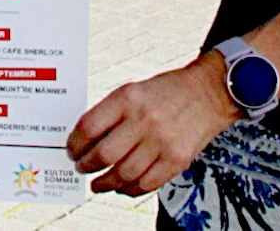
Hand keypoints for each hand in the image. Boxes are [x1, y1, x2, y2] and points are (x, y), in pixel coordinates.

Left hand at [66, 58, 237, 196]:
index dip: (75, 144)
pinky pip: (146, 184)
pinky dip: (129, 189)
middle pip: (103, 155)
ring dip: (104, 183)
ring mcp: (162, 142)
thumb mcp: (133, 90)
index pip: (89, 127)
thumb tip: (86, 142)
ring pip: (123, 174)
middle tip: (81, 168)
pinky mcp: (177, 160)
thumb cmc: (166, 91)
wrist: (208, 92)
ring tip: (98, 183)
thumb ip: (110, 113)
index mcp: (127, 97)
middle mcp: (144, 119)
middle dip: (86, 166)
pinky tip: (122, 187)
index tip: (71, 150)